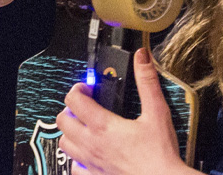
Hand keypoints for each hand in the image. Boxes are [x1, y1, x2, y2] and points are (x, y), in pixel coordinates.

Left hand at [56, 49, 193, 174]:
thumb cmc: (159, 153)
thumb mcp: (157, 112)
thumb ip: (147, 82)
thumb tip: (142, 58)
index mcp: (103, 126)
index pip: (74, 101)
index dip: (78, 89)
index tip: (87, 87)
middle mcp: (91, 145)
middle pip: (63, 122)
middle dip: (70, 109)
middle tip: (85, 105)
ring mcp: (90, 163)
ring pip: (64, 144)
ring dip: (71, 132)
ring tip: (85, 127)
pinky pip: (74, 168)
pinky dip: (77, 158)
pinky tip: (90, 154)